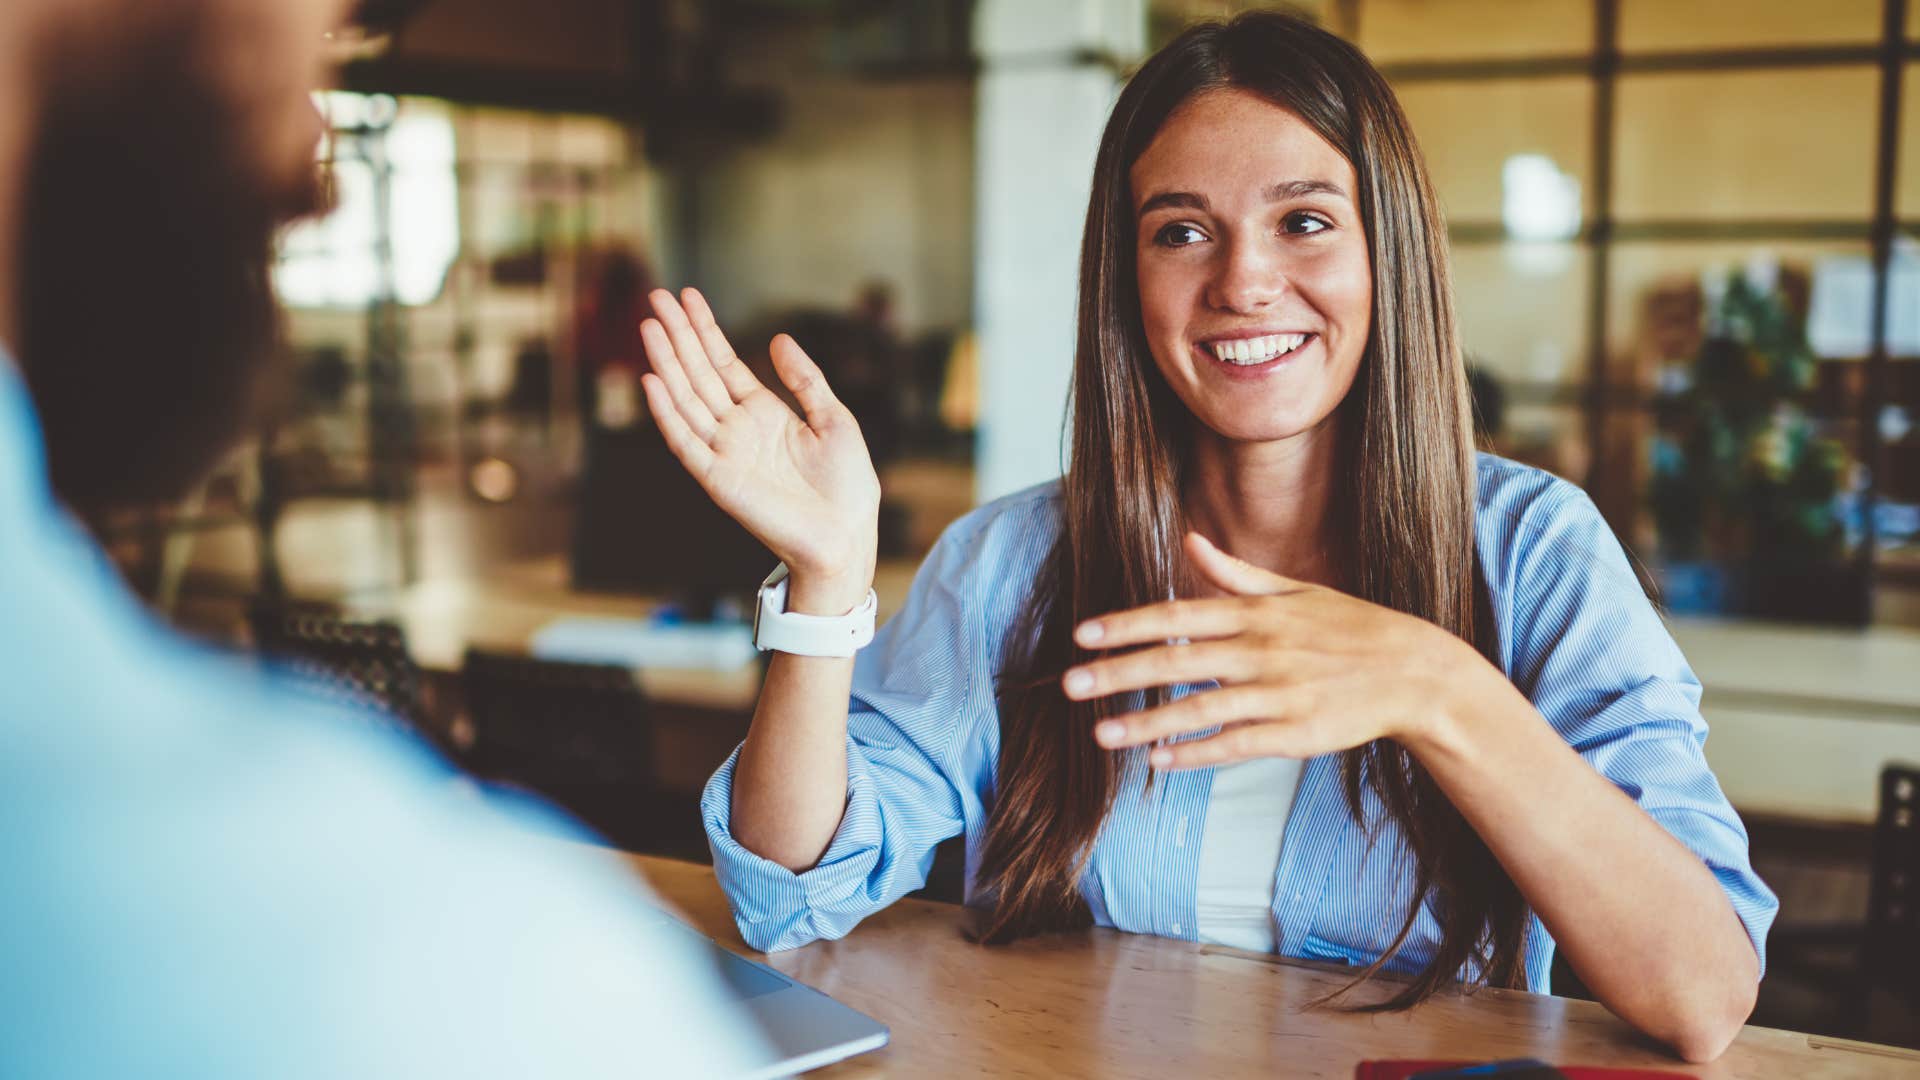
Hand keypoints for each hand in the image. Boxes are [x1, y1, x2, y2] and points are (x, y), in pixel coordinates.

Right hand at [638, 288, 880, 596]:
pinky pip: (685, 441)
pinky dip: (667, 413)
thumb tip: (777, 338)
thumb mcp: (834, 418)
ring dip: (667, 363)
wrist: (847, 534)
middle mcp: (738, 429)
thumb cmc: (846, 483)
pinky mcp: (718, 479)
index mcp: (764, 413)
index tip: (687, 296)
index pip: (724, 363)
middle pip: (699, 373)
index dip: (705, 330)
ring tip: (649, 326)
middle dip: (678, 335)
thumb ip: (805, 380)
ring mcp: (724, 452)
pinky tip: (653, 380)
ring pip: (687, 399)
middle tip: (656, 296)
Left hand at [1061, 532, 1487, 768]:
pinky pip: (1237, 744)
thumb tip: (1190, 541)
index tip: (1082, 634)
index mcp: (1258, 613)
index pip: (1178, 616)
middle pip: (1177, 661)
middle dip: (1119, 673)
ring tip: (1100, 734)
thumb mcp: (1296, 592)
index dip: (1127, 625)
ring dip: (1147, 723)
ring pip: (1200, 708)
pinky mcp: (1297, 733)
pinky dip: (1198, 752)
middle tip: (1070, 685)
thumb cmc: (1351, 628)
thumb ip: (1236, 573)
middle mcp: (1262, 650)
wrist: (1415, 673)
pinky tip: (1160, 761)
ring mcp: (1279, 693)